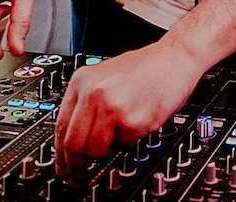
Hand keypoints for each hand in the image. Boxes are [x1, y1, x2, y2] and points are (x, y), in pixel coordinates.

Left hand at [54, 42, 199, 183]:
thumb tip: (74, 140)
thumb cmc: (147, 67)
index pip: (60, 127)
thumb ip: (87, 105)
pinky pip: (124, 146)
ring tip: (121, 134)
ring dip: (107, 151)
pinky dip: (130, 141)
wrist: (176, 57)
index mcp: (82, 81)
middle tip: (78, 177)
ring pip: (96, 151)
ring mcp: (111, 107)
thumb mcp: (105, 77)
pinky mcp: (132, 120)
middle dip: (76, 167)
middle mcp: (93, 92)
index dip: (59, 154)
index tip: (62, 167)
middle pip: (74, 145)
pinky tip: (139, 121)